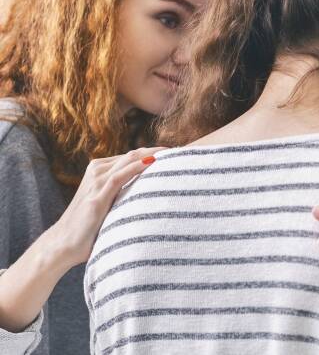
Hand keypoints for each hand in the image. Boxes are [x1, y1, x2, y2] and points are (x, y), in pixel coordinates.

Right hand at [45, 147, 163, 267]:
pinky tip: (152, 163)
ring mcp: (95, 183)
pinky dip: (137, 168)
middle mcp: (97, 172)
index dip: (152, 153)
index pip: (131, 157)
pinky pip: (120, 176)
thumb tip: (150, 195)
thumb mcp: (107, 204)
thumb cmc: (87, 228)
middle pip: (132, 155)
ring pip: (128, 161)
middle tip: (178, 151)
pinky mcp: (97, 197)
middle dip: (156, 151)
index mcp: (99, 171)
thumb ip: (122, 194)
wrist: (62, 245)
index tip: (173, 154)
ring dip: (151, 155)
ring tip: (172, 153)